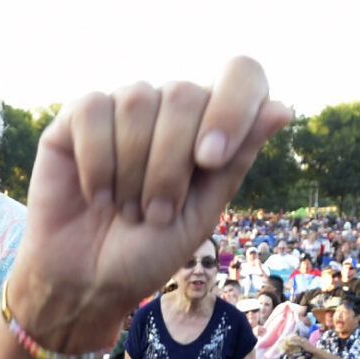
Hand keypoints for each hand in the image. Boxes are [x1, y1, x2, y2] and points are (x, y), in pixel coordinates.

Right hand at [12, 60, 290, 340]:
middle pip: (183, 94)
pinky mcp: (77, 118)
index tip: (210, 160)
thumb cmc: (148, 252)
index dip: (232, 108)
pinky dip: (97, 162)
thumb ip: (236, 161)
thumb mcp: (202, 214)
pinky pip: (93, 110)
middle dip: (170, 165)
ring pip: (137, 100)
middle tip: (156, 215)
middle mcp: (167, 108)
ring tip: (127, 211)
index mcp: (209, 126)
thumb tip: (283, 109)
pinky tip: (97, 196)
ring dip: (132, 171)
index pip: (240, 75)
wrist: (88, 283)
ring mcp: (122, 109)